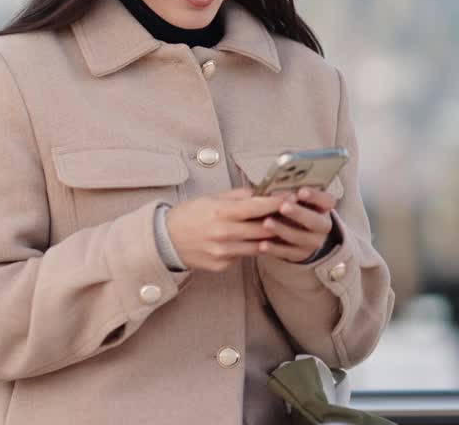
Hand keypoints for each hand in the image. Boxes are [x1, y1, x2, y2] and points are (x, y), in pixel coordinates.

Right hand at [165, 189, 284, 271]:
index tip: (293, 198)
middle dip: (280, 222)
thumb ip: (237, 196)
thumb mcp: (209, 198)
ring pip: (258, 246)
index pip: (258, 207)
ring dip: (269, 238)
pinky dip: (248, 248)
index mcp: (221, 212)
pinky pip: (243, 256)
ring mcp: (223, 252)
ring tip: (279, 230)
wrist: (164, 240)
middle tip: (293, 216)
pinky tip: (249, 242)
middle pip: (264, 229)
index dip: (278, 202)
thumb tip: (260, 193)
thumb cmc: (188, 215)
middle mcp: (224, 233)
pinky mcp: (222, 265)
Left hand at [257, 187, 337, 262]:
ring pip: (301, 238)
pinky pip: (289, 253)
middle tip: (283, 207)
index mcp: (324, 207)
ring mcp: (314, 242)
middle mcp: (323, 226)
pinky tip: (262, 244)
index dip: (316, 196)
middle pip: (315, 221)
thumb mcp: (293, 199)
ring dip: (283, 230)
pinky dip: (275, 249)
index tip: (301, 191)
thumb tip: (272, 190)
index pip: (327, 201)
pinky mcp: (301, 254)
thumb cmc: (292, 207)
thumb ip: (287, 194)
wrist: (297, 231)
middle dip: (298, 214)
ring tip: (266, 223)